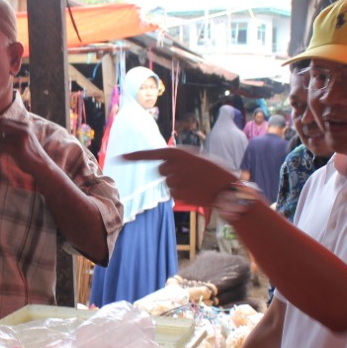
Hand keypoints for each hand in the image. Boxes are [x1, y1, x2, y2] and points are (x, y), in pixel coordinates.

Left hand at [0, 117, 41, 176]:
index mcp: (25, 125)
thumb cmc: (29, 153)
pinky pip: (0, 146)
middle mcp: (24, 129)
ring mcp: (22, 138)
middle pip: (1, 123)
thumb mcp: (24, 137)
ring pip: (0, 136)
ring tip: (1, 150)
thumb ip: (13, 131)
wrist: (41, 165)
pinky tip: (1, 154)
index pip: (3, 119)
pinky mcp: (19, 148)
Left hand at [122, 147, 238, 210]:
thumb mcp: (196, 158)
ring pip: (167, 183)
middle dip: (170, 173)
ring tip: (195, 183)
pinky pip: (173, 194)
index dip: (135, 156)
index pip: (151, 154)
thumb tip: (162, 165)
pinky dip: (182, 194)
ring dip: (178, 184)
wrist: (226, 188)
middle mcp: (174, 165)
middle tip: (189, 174)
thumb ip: (178, 160)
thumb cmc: (213, 172)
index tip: (120, 157)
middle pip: (160, 170)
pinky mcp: (177, 193)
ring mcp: (175, 179)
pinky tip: (194, 192)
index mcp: (179, 153)